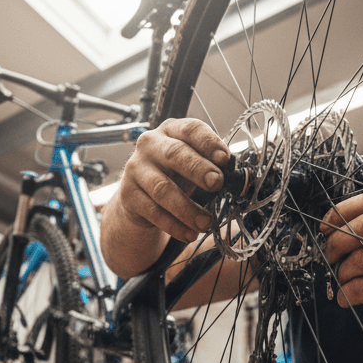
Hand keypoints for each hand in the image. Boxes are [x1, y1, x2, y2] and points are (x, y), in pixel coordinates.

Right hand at [118, 118, 229, 242]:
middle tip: (216, 183)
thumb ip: (209, 165)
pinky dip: (174, 225)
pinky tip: (189, 234)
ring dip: (187, 208)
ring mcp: (136, 169)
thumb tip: (234, 179)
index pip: (191, 129)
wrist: (140, 195)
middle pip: (174, 154)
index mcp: (171, 130)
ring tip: (205, 223)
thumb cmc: (173, 174)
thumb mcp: (191, 164)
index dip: (208, 142)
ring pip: (163, 189)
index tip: (225, 158)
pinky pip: (153, 212)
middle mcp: (150, 145)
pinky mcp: (128, 194)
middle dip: (198, 169)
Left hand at [322, 189, 362, 362]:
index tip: (325, 225)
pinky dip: (346, 294)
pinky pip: (360, 287)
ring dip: (342, 273)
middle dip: (337, 242)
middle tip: (329, 256)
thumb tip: (331, 221)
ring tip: (344, 282)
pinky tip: (348, 298)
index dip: (343, 210)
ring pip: (359, 259)